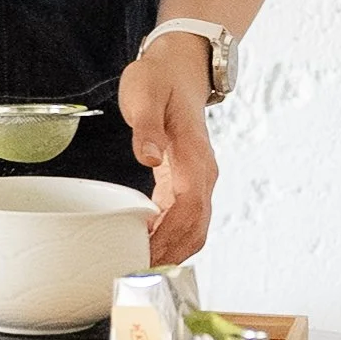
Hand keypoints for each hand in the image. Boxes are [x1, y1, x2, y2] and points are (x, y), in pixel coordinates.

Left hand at [119, 34, 217, 263]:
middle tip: (137, 271)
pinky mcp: (187, 183)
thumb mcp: (145, 93)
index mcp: (195, 156)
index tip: (146, 253)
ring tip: (139, 266)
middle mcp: (203, 174)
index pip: (189, 207)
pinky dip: (169, 237)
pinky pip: (184, 219)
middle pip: (196, 227)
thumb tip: (149, 156)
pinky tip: (145, 245)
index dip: (170, 235)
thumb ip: (146, 127)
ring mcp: (198, 180)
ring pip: (194, 228)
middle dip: (171, 253)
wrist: (179, 68)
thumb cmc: (160, 79)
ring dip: (171, 251)